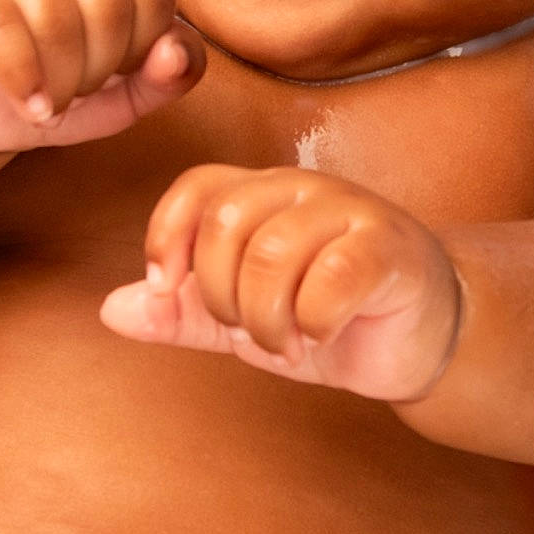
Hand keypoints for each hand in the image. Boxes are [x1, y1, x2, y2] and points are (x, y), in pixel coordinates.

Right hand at [0, 0, 202, 151]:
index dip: (143, 48)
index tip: (115, 73)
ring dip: (61, 83)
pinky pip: (4, 32)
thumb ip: (168, 75)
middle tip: (75, 90)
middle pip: (109, 4)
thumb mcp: (123, 93)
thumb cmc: (51, 85)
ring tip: (48, 100)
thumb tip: (175, 51)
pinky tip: (28, 105)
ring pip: (56, 19)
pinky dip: (23, 82)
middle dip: (100, 69)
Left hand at [99, 166, 461, 400]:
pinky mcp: (389, 247)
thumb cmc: (331, 317)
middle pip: (226, 225)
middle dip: (222, 296)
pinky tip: (321, 338)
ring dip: (265, 321)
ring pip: (272, 254)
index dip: (167, 237)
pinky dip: (312, 324)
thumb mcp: (244, 320)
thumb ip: (183, 313)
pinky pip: (330, 280)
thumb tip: (110, 308)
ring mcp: (350, 212)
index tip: (169, 290)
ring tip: (285, 345)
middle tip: (246, 333)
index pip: (197, 188)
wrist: (423, 335)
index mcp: (263, 195)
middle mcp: (303, 190)